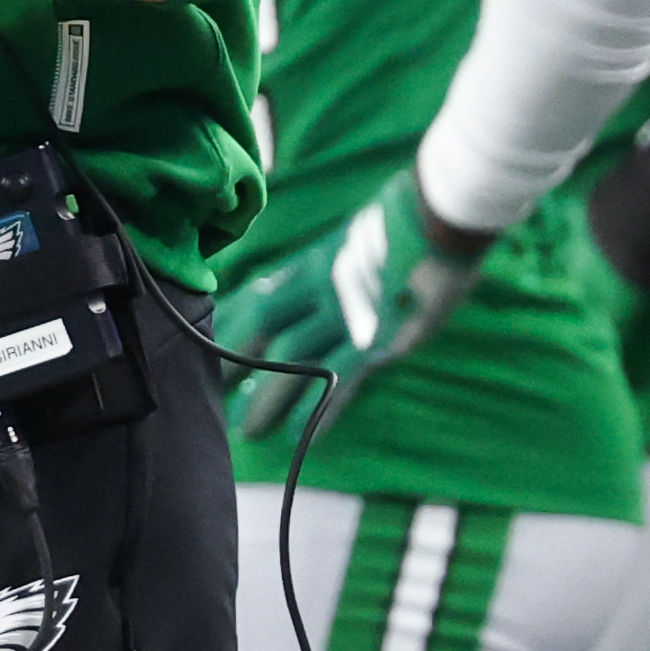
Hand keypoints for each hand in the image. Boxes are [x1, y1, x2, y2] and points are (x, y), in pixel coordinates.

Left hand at [213, 170, 485, 440]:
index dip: (234, 324)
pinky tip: (302, 436)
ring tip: (249, 431)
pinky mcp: (376, 338)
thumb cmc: (407, 221)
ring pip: (294, 362)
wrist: (442, 214)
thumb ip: (332, 265)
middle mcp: (319, 290)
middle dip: (235, 363)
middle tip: (208, 392)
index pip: (260, 297)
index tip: (209, 344)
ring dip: (269, 398)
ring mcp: (346, 315)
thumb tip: (308, 281)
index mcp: (313, 264)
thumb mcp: (357, 239)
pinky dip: (321, 410)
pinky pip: (341, 380)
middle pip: (263, 331)